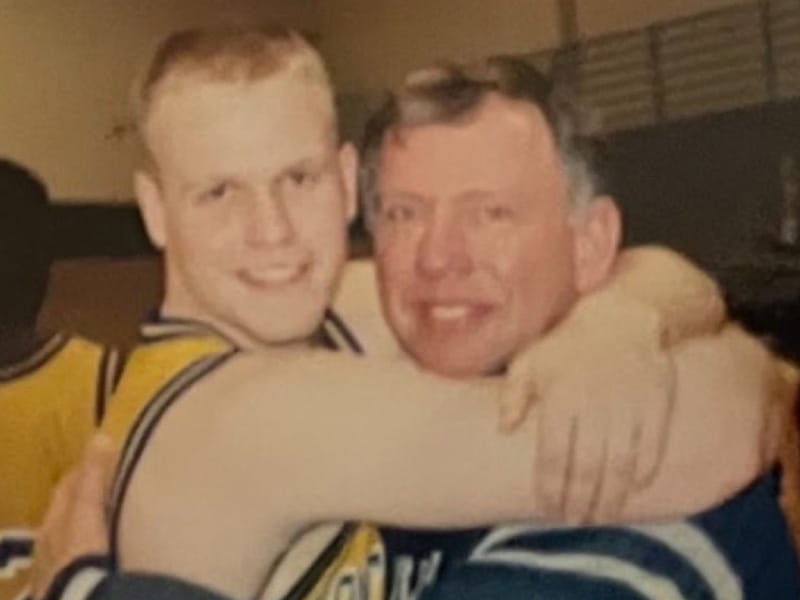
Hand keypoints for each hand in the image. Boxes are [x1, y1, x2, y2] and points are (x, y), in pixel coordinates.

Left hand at [30, 434, 116, 599]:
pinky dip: (85, 555)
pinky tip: (98, 559)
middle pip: (65, 514)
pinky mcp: (63, 589)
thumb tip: (99, 436)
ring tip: (106, 526)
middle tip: (108, 491)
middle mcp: (48, 542)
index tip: (105, 459)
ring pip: (69, 540)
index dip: (84, 472)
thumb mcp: (88, 509)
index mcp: (54, 520)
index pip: (68, 487)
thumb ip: (93, 476)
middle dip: (82, 500)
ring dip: (84, 530)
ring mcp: (53, 569)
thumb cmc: (80, 551)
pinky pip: (75, 564)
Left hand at [501, 291, 674, 524]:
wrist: (622, 319)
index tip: (548, 507)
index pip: (553, 457)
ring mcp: (629, 406)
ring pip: (619, 466)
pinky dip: (643, 474)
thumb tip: (504, 429)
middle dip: (580, 502)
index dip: (550, 488)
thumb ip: (512, 395)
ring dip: (610, 498)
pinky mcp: (657, 404)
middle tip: (574, 519)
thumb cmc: (568, 345)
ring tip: (600, 516)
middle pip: (587, 469)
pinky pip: (652, 449)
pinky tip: (633, 490)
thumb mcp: (530, 361)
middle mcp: (595, 405)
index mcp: (560, 397)